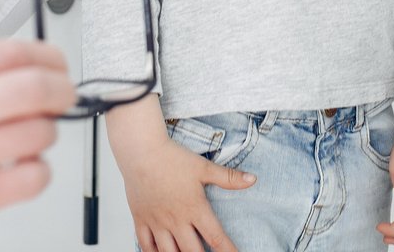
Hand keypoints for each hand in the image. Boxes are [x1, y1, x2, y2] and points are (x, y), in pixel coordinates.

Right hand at [0, 40, 76, 251]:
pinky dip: (38, 173)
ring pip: (38, 133)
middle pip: (33, 88)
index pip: (9, 53)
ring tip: (33, 138)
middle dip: (63, 90)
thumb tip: (19, 67)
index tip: (57, 63)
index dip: (47, 56)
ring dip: (47, 135)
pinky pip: (31, 178)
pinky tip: (22, 170)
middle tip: (66, 96)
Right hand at [119, 136, 255, 251]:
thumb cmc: (172, 158)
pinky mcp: (141, 220)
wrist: (141, 151)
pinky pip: (146, 246)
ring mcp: (157, 222)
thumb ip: (228, 177)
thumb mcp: (203, 167)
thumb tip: (253, 179)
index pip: (216, 238)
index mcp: (194, 208)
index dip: (228, 251)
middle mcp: (176, 220)